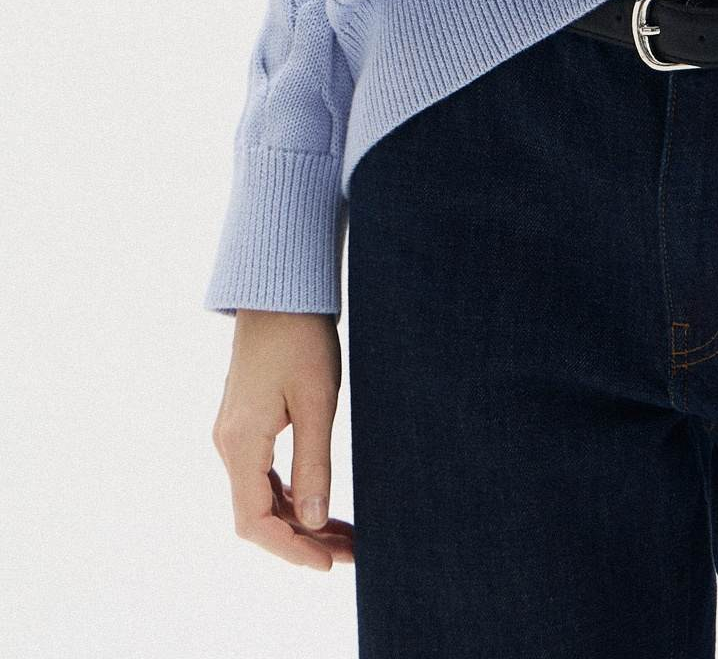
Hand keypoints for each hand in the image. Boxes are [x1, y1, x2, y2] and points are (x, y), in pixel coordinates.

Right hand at [212, 310, 355, 570]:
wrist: (279, 290)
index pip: (255, 521)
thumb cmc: (300, 337)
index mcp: (241, 442)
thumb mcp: (316, 401)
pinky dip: (292, 496)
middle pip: (258, 515)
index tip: (328, 562)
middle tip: (351, 552)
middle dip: (303, 540)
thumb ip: (313, 462)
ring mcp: (235, 434)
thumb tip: (312, 520)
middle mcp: (230, 444)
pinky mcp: (246, 423)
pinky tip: (320, 505)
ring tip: (345, 536)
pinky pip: (264, 476)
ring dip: (299, 520)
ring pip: (262, 497)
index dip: (290, 549)